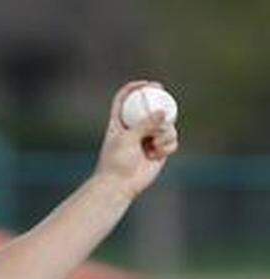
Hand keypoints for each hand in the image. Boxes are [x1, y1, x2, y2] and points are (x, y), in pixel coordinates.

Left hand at [93, 80, 179, 199]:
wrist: (120, 185)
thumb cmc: (117, 161)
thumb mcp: (128, 138)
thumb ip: (145, 124)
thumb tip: (163, 111)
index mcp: (119, 123)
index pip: (124, 100)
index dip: (134, 89)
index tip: (147, 84)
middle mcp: (134, 129)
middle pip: (149, 108)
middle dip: (159, 100)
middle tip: (164, 94)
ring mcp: (147, 139)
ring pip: (165, 125)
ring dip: (164, 131)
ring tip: (155, 142)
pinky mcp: (159, 151)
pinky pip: (171, 141)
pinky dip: (167, 145)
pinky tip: (157, 154)